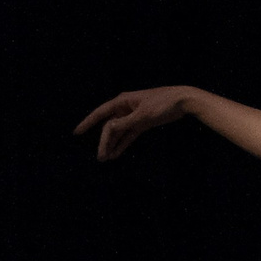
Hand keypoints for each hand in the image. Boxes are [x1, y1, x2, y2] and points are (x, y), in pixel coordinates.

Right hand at [74, 86, 193, 160]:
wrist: (183, 101)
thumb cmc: (162, 104)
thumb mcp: (142, 115)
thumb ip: (124, 123)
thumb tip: (108, 129)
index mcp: (122, 101)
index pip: (100, 113)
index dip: (88, 123)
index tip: (77, 132)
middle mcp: (125, 108)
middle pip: (109, 126)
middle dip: (104, 142)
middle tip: (100, 158)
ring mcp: (134, 116)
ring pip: (119, 132)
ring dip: (113, 145)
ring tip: (105, 159)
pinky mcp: (142, 123)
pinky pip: (129, 134)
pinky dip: (123, 144)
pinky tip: (116, 154)